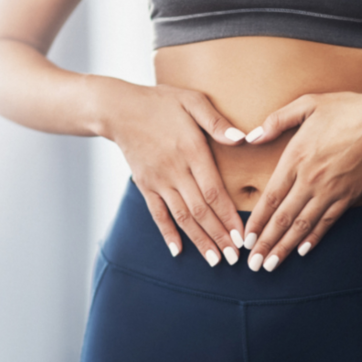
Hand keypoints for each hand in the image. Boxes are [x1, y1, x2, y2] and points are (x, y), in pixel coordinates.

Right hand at [99, 81, 248, 265]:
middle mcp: (175, 170)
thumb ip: (217, 122)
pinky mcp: (145, 185)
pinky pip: (157, 213)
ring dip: (199, 240)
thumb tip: (242, 138)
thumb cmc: (160, 102)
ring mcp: (158, 180)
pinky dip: (167, 233)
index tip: (242, 236)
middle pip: (200, 210)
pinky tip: (177, 250)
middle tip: (236, 258)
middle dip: (219, 236)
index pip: (214, 191)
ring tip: (215, 260)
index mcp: (191, 150)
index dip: (228, 216)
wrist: (119, 109)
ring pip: (181, 216)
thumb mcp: (192, 101)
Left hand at [241, 92, 361, 271]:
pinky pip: (327, 222)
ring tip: (271, 265)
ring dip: (285, 247)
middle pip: (283, 218)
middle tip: (253, 264)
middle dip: (266, 243)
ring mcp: (331, 191)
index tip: (246, 239)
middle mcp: (311, 180)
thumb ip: (276, 121)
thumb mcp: (307, 104)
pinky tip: (301, 251)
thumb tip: (252, 136)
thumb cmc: (345, 109)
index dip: (257, 221)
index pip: (271, 197)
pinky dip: (313, 238)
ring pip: (303, 225)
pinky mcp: (348, 196)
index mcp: (296, 158)